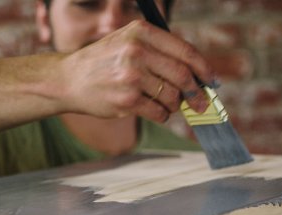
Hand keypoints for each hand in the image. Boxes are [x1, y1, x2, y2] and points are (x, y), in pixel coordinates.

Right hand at [59, 20, 213, 121]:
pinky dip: (163, 115)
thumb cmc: (104, 62)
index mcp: (141, 33)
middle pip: (182, 75)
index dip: (203, 68)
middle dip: (195, 92)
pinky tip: (156, 111)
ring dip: (176, 105)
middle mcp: (136, 52)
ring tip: (169, 104)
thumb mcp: (128, 42)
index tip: (211, 80)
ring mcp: (130, 77)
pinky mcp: (126, 101)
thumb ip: (160, 51)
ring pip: (172, 97)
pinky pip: (159, 112)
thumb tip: (198, 75)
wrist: (69, 80)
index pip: (185, 51)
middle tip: (200, 102)